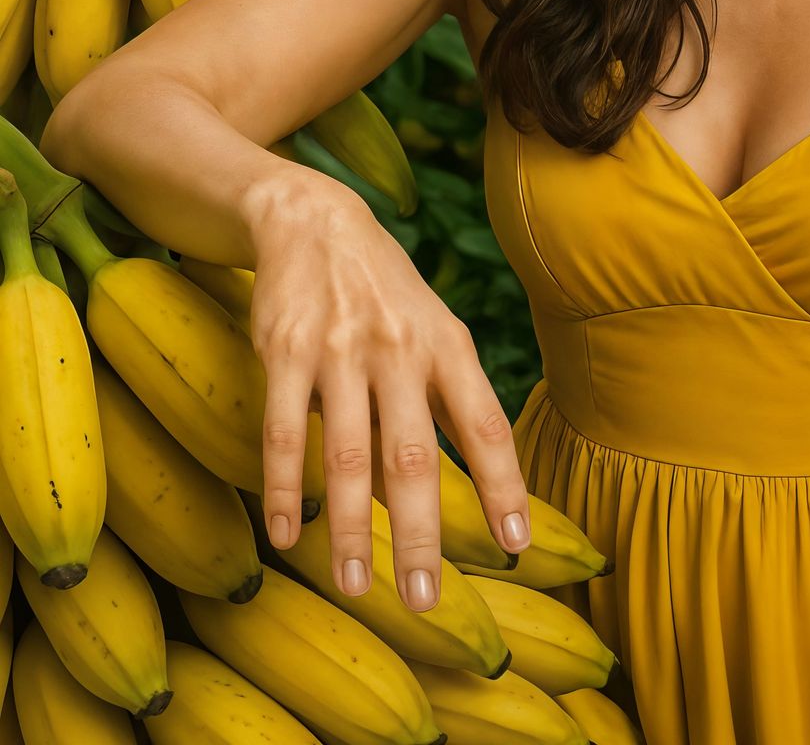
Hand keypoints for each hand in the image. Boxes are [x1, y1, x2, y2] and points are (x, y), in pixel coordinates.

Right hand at [245, 174, 530, 609]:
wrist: (315, 219)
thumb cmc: (386, 293)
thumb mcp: (433, 330)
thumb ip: (449, 399)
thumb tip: (474, 482)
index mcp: (447, 345)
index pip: (485, 424)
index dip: (503, 485)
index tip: (516, 544)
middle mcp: (401, 349)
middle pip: (416, 455)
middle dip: (422, 532)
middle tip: (424, 598)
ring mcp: (342, 351)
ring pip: (350, 454)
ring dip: (352, 528)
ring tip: (356, 586)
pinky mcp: (286, 351)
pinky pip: (284, 432)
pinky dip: (286, 488)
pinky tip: (287, 535)